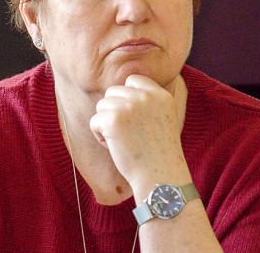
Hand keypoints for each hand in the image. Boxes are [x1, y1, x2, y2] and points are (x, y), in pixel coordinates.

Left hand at [89, 74, 189, 188]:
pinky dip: (99, 134)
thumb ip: (147, 101)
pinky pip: (95, 120)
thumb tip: (120, 90)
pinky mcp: (113, 119)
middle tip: (127, 133)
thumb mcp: (164, 117)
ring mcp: (129, 106)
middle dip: (114, 111)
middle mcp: (146, 96)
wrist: (160, 179)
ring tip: (121, 140)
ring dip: (106, 123)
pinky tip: (114, 146)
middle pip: (113, 91)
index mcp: (160, 94)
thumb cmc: (159, 152)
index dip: (127, 97)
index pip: (133, 80)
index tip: (131, 118)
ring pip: (102, 105)